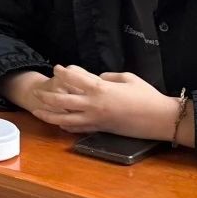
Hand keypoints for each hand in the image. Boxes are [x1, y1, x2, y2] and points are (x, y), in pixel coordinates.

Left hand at [25, 65, 179, 139]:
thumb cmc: (147, 96)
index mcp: (101, 89)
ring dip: (48, 115)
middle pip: (62, 100)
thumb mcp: (128, 78)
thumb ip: (109, 76)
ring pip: (65, 118)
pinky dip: (65, 125)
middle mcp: (93, 105)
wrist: (160, 119)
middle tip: (37, 91)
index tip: (57, 68)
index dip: (63, 72)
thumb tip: (97, 78)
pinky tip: (58, 123)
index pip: (74, 79)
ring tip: (36, 111)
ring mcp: (96, 119)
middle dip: (46, 96)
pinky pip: (78, 128)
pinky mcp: (101, 130)